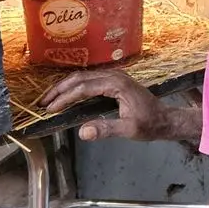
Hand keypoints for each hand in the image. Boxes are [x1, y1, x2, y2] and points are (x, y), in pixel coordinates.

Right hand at [38, 70, 198, 142]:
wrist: (166, 119)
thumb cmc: (150, 124)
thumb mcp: (129, 130)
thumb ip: (106, 129)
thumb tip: (82, 132)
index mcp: (116, 84)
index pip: (83, 88)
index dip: (65, 98)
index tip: (50, 109)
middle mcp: (114, 75)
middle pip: (79, 78)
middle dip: (59, 90)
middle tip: (42, 103)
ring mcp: (114, 76)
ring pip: (83, 77)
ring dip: (65, 88)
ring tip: (49, 100)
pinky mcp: (114, 81)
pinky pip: (89, 80)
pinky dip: (74, 88)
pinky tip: (66, 97)